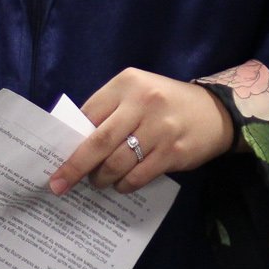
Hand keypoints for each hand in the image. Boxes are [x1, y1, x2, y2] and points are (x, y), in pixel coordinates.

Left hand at [49, 68, 234, 196]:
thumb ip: (110, 111)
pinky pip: (138, 176)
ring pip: (116, 163)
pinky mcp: (173, 151)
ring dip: (102, 178)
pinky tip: (122, 184)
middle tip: (58, 185)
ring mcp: (160, 128)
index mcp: (127, 83)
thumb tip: (74, 143)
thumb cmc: (165, 104)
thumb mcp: (138, 93)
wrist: (215, 111)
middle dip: (74, 168)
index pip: (88, 114)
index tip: (53, 161)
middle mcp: (143, 102)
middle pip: (98, 142)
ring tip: (99, 181)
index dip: (69, 141)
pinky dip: (124, 185)